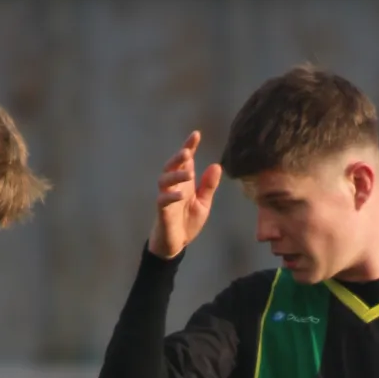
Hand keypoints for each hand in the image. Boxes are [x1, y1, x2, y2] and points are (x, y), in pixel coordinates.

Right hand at [148, 130, 222, 261]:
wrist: (176, 243)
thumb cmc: (188, 222)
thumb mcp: (204, 203)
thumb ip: (209, 186)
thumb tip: (216, 165)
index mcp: (185, 181)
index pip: (186, 160)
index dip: (189, 146)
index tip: (196, 134)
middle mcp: (174, 185)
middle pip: (171, 165)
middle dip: (178, 156)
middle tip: (187, 152)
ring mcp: (166, 197)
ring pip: (164, 179)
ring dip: (176, 174)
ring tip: (189, 173)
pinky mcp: (162, 211)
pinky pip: (162, 200)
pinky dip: (170, 195)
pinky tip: (180, 194)